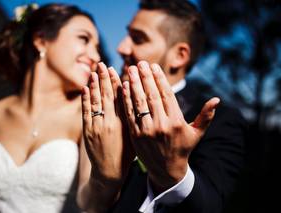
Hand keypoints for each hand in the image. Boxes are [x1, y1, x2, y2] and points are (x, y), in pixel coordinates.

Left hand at [82, 62, 133, 184]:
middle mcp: (111, 122)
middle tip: (102, 64)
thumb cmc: (127, 154)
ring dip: (93, 85)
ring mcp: (98, 126)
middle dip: (103, 78)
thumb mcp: (134, 135)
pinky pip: (86, 112)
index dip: (116, 82)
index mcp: (125, 122)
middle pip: (106, 95)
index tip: (114, 70)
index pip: (120, 97)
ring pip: (95, 101)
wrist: (110, 171)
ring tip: (93, 72)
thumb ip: (133, 118)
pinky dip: (85, 99)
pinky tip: (85, 88)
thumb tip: (132, 98)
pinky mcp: (88, 131)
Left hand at [122, 61, 219, 193]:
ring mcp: (146, 130)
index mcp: (176, 122)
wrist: (166, 170)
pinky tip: (123, 87)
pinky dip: (126, 100)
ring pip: (139, 103)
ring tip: (130, 70)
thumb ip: (205, 116)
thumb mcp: (196, 133)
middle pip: (151, 96)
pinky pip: (129, 114)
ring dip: (133, 84)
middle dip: (145, 77)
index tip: (153, 66)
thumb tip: (217, 100)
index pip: (166, 95)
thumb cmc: (183, 148)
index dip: (159, 79)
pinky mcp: (135, 136)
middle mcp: (161, 125)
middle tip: (140, 63)